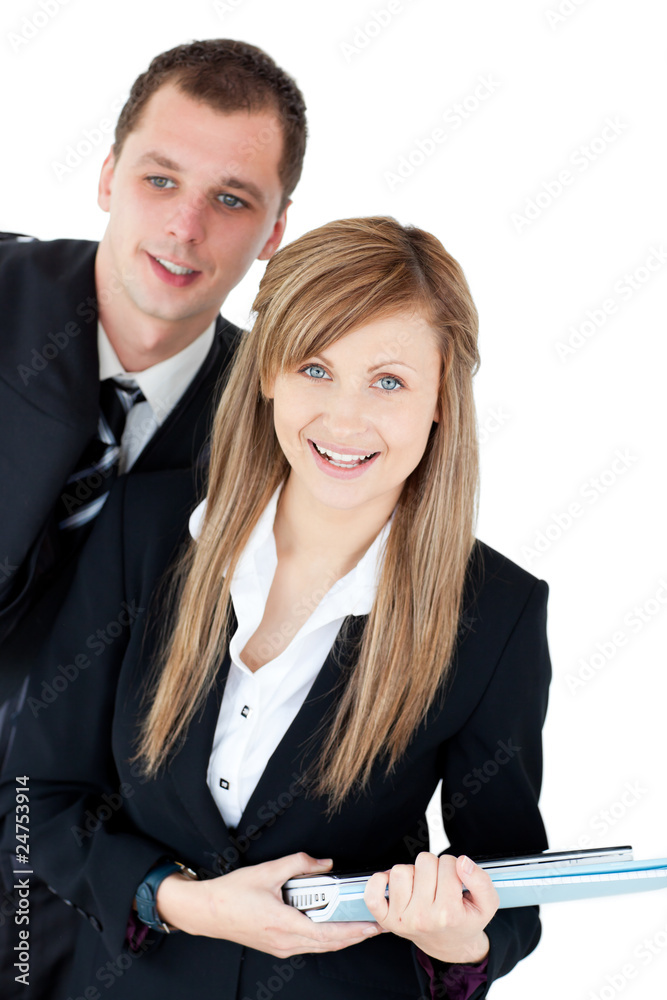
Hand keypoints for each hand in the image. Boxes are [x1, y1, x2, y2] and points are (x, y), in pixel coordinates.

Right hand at [156, 852, 382, 957]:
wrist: (207, 912)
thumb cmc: (232, 894)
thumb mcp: (267, 871)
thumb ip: (299, 863)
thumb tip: (324, 862)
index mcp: (285, 924)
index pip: (328, 932)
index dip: (354, 930)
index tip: (372, 926)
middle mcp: (285, 941)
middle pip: (329, 944)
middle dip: (355, 936)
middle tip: (375, 926)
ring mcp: (281, 947)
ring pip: (319, 946)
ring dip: (341, 938)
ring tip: (360, 927)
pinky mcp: (276, 945)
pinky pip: (308, 944)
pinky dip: (325, 937)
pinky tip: (333, 927)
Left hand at [364, 852, 498, 963]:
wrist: (450, 946)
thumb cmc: (465, 921)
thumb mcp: (487, 904)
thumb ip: (481, 880)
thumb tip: (462, 861)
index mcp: (448, 914)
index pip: (448, 863)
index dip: (454, 867)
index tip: (456, 882)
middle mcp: (422, 917)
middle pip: (424, 861)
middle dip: (434, 868)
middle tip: (439, 885)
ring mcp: (401, 919)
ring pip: (401, 870)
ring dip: (413, 873)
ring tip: (422, 887)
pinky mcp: (386, 919)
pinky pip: (372, 892)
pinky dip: (380, 881)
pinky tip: (395, 886)